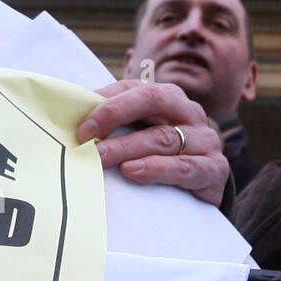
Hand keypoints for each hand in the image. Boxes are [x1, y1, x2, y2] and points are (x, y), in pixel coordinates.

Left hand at [76, 78, 228, 206]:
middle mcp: (188, 111)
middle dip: (114, 114)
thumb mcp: (135, 135)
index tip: (78, 126)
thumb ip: (109, 124)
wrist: (199, 192)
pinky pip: (185, 167)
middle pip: (152, 99)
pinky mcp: (214, 169)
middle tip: (86, 138)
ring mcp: (205, 139)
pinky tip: (132, 172)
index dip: (104, 104)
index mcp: (166, 96)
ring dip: (127, 148)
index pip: (132, 88)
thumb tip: (66, 118)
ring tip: (101, 157)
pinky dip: (156, 169)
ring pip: (164, 137)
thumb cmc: (157, 158)